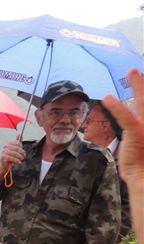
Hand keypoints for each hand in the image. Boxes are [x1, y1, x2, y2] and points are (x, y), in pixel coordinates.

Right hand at [0, 140, 25, 170]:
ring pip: (15, 153)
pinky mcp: (3, 157)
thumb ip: (18, 142)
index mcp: (8, 143)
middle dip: (22, 153)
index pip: (18, 143)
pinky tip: (18, 162)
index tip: (23, 153)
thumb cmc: (11, 156)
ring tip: (21, 159)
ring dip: (20, 157)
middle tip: (23, 157)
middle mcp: (5, 146)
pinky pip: (12, 158)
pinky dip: (17, 161)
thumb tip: (20, 134)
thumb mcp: (15, 149)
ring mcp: (4, 151)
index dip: (22, 149)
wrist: (5, 164)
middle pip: (17, 148)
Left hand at [103, 69, 143, 186]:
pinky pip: (126, 116)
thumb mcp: (140, 148)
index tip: (139, 90)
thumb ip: (136, 135)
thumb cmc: (142, 169)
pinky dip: (117, 107)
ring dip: (139, 85)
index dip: (142, 97)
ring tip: (133, 72)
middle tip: (138, 71)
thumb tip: (132, 129)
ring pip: (143, 101)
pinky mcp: (138, 133)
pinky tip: (107, 98)